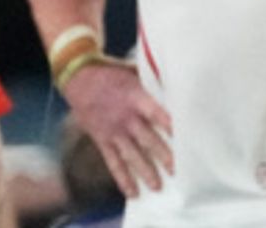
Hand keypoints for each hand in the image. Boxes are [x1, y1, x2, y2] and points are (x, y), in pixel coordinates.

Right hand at [63, 61, 171, 197]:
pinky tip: (132, 191)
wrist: (79, 77)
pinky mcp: (102, 140)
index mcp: (136, 97)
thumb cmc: (114, 72)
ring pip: (131, 155)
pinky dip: (122, 178)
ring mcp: (113, 131)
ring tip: (158, 186)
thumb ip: (154, 85)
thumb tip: (179, 86)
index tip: (186, 136)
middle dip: (163, 155)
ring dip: (145, 171)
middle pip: (147, 139)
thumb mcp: (136, 73)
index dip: (170, 125)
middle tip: (178, 170)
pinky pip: (113, 162)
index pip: (157, 113)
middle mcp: (125, 117)